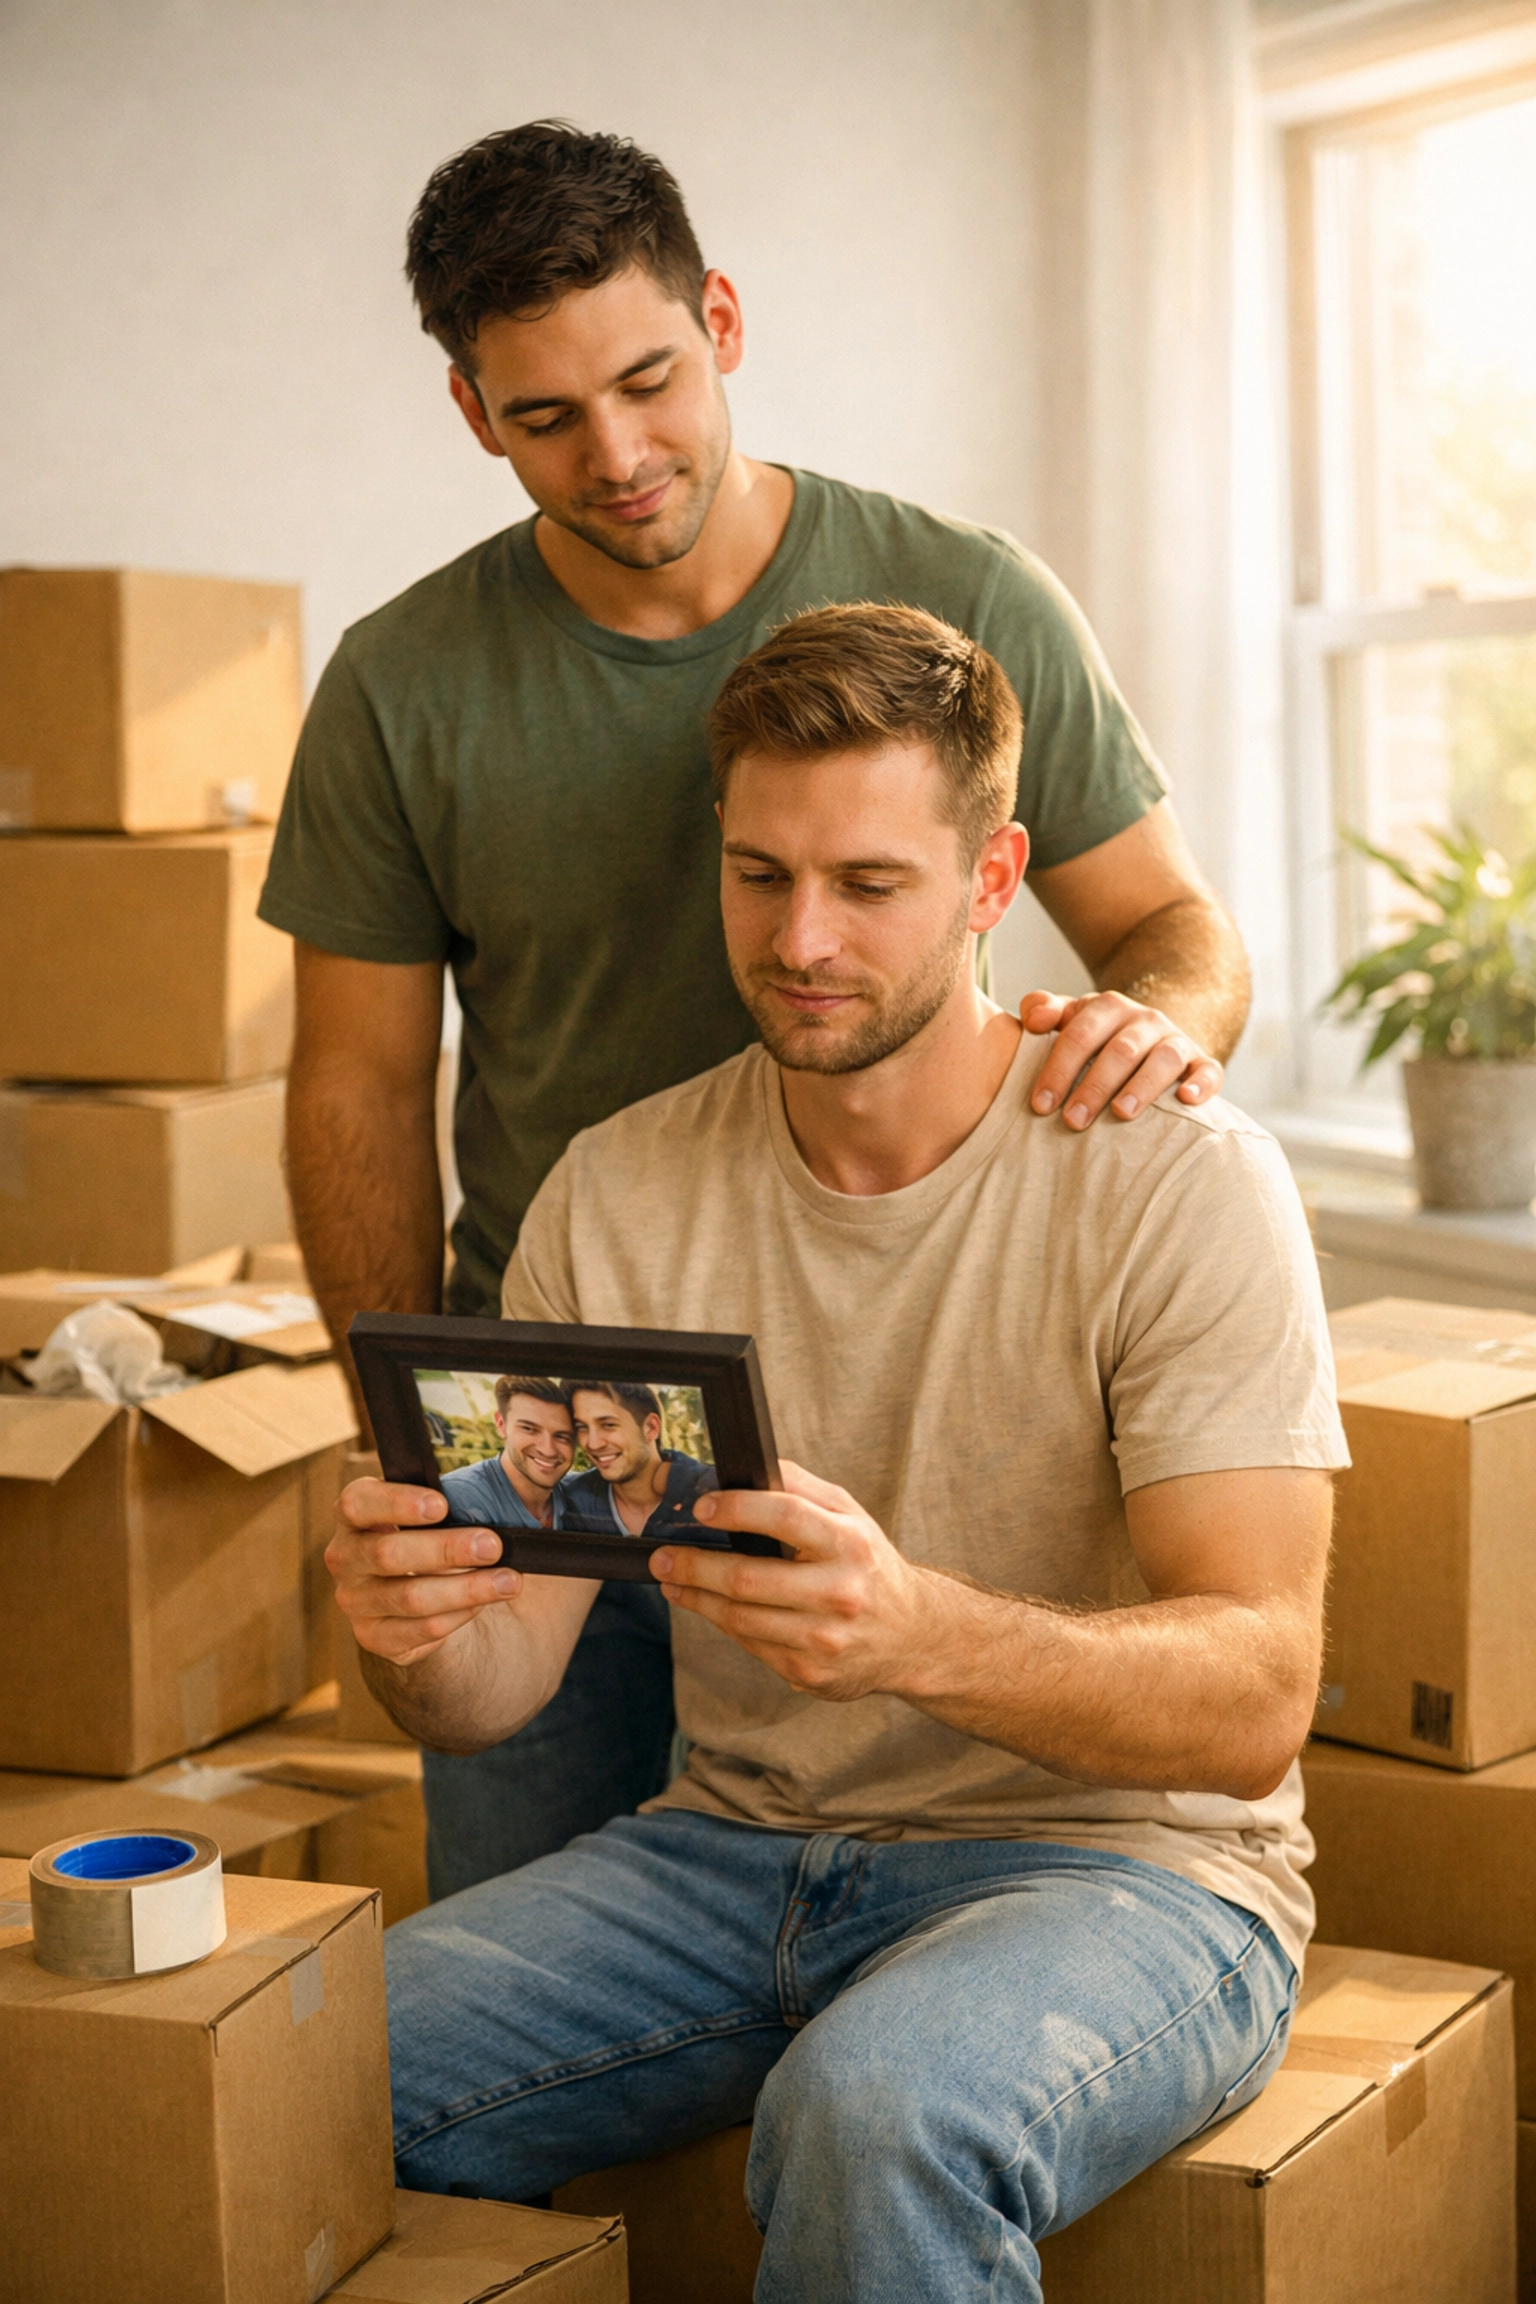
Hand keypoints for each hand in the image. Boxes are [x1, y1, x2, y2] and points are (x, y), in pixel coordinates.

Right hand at [326, 1478, 521, 1666]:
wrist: (419, 1594)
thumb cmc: (433, 1537)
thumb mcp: (443, 1511)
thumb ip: (469, 1495)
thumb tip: (524, 1488)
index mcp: (355, 1515)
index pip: (358, 1502)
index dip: (396, 1503)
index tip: (442, 1505)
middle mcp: (345, 1557)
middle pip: (388, 1553)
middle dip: (447, 1549)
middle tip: (493, 1545)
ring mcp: (355, 1600)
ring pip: (411, 1597)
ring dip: (466, 1589)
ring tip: (509, 1581)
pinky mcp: (374, 1636)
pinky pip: (419, 1629)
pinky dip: (458, 1615)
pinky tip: (484, 1603)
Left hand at [650, 1461, 928, 1698]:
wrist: (913, 1636)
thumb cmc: (870, 1566)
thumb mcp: (851, 1517)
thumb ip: (802, 1489)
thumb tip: (746, 1469)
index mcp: (850, 1544)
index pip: (787, 1517)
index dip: (737, 1509)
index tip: (701, 1506)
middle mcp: (840, 1593)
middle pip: (749, 1578)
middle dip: (694, 1565)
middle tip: (662, 1556)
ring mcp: (824, 1639)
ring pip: (741, 1618)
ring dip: (696, 1598)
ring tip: (672, 1581)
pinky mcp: (809, 1673)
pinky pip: (751, 1644)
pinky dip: (723, 1622)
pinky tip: (707, 1606)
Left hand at [1019, 989, 1221, 1128]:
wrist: (1152, 1036)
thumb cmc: (1098, 1038)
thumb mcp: (1070, 1018)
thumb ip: (1044, 1010)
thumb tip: (1033, 1018)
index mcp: (1108, 1008)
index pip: (1079, 1034)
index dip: (1058, 1069)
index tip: (1040, 1104)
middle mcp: (1145, 1020)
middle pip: (1120, 1050)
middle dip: (1094, 1085)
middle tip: (1072, 1121)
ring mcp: (1176, 1040)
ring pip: (1164, 1058)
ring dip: (1142, 1086)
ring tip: (1121, 1113)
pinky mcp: (1203, 1063)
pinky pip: (1209, 1070)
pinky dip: (1201, 1084)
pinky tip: (1187, 1100)